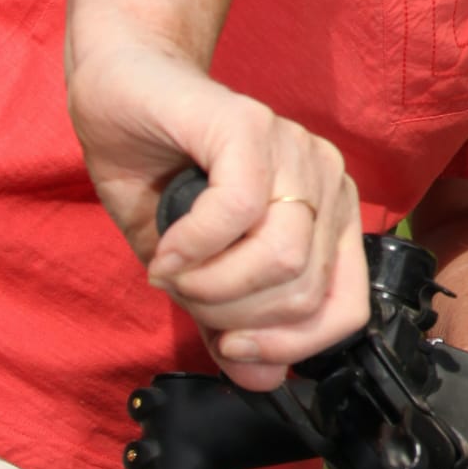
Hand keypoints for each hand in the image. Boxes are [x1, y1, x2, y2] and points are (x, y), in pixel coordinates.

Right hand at [70, 43, 368, 392]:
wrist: (120, 88)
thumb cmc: (158, 173)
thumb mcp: (195, 270)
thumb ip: (232, 321)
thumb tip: (262, 380)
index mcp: (328, 216)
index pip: (347, 310)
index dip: (292, 346)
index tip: (233, 344)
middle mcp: (325, 180)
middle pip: (305, 292)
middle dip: (233, 314)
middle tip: (184, 293)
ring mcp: (295, 149)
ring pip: (281, 259)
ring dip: (211, 285)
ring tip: (172, 269)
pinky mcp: (250, 125)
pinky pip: (239, 211)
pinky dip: (193, 246)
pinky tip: (166, 248)